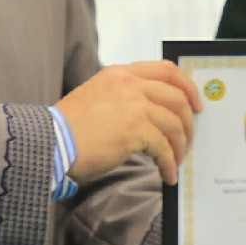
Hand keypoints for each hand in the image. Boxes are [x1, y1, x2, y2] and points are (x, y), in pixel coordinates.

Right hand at [56, 61, 202, 183]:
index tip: (195, 104)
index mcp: (119, 73)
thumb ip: (123, 96)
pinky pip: (164, 148)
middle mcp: (129, 84)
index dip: (187, 86)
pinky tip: (167, 175)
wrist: (50, 142)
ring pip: (174, 124)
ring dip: (180, 146)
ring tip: (177, 161)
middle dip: (188, 121)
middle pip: (177, 97)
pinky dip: (170, 163)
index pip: (166, 69)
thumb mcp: (96, 96)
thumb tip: (154, 113)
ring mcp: (133, 105)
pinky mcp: (134, 130)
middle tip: (189, 138)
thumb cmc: (69, 128)